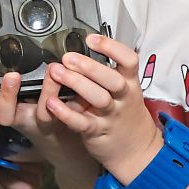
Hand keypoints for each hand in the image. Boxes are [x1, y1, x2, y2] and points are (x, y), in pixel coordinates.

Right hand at [0, 60, 81, 167]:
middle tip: (11, 75)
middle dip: (6, 95)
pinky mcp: (65, 124)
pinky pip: (68, 115)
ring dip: (47, 92)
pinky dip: (73, 101)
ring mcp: (44, 122)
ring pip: (43, 113)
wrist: (65, 142)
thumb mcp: (19, 95)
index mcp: (6, 109)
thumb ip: (11, 74)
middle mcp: (22, 118)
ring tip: (52, 71)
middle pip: (4, 113)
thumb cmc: (37, 109)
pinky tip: (77, 88)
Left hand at [43, 35, 161, 182]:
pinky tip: (51, 103)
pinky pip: (82, 122)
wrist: (136, 150)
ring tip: (56, 72)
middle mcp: (123, 98)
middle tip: (68, 57)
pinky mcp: (97, 131)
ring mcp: (111, 116)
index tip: (91, 38)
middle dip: (90, 66)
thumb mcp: (125, 91)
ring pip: (99, 98)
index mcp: (130, 83)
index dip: (112, 47)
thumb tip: (81, 49)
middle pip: (113, 80)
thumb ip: (108, 72)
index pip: (129, 60)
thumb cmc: (125, 113)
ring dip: (77, 84)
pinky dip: (66, 113)